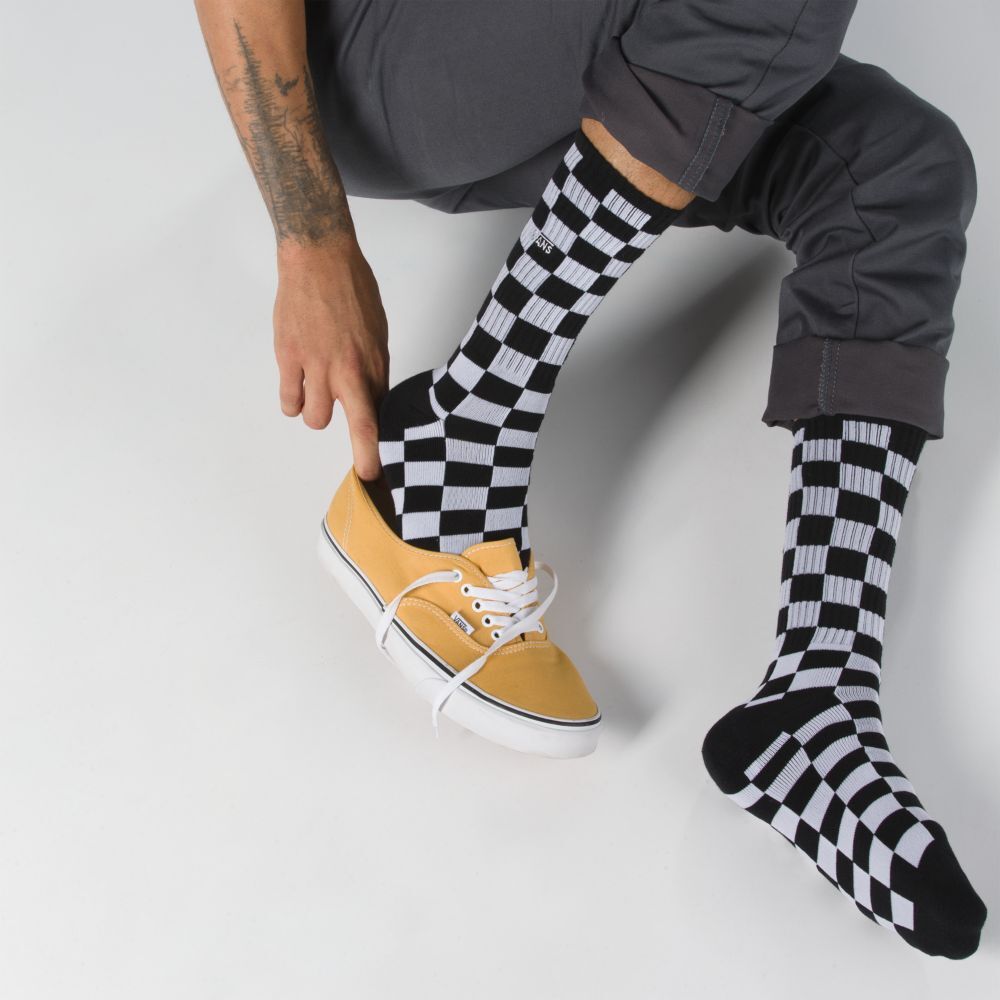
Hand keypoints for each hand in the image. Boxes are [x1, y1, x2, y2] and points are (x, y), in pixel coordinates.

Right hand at [274, 238, 388, 479]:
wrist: (318, 258)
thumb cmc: (352, 290)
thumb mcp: (377, 332)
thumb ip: (374, 369)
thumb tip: (373, 400)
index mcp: (374, 361)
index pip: (385, 412)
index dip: (387, 444)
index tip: (390, 471)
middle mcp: (348, 368)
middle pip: (359, 427)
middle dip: (364, 455)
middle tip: (366, 471)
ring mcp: (316, 365)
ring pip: (315, 419)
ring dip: (317, 414)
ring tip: (318, 395)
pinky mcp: (288, 357)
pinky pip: (288, 401)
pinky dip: (292, 402)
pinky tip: (297, 388)